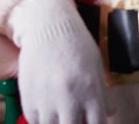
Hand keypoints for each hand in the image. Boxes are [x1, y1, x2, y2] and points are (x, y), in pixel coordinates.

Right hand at [7, 0, 108, 123]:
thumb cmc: (74, 43)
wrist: (47, 24)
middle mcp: (70, 99)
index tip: (90, 121)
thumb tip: (109, 114)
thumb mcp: (96, 66)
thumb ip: (103, 94)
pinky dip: (41, 118)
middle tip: (72, 117)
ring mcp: (47, 100)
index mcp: (91, 91)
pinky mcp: (29, 98)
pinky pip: (35, 121)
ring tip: (59, 111)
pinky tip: (46, 106)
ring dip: (56, 122)